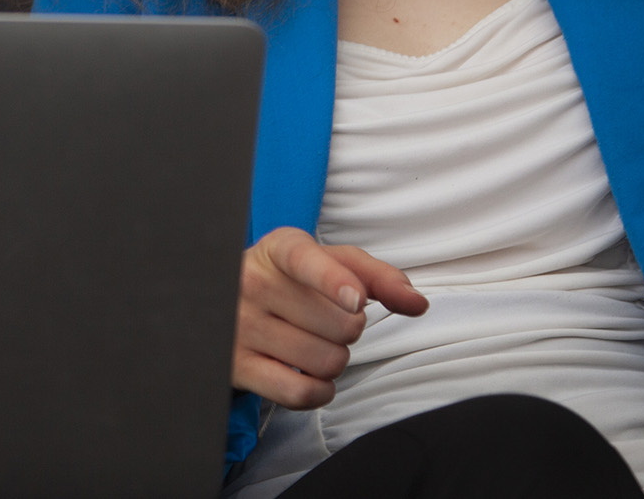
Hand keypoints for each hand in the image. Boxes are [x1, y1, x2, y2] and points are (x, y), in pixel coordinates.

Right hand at [233, 226, 428, 408]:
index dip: (334, 281)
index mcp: (278, 250)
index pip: (306, 261)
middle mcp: (253, 283)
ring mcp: (240, 326)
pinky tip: (308, 374)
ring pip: (324, 361)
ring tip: (311, 342)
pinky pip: (299, 393)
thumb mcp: (329, 264)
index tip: (355, 300)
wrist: (227, 301)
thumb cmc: (291, 282)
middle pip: (340, 324)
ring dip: (334, 359)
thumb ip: (377, 277)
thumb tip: (416, 303)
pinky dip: (319, 391)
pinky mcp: (237, 366)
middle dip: (349, 329)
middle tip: (324, 320)